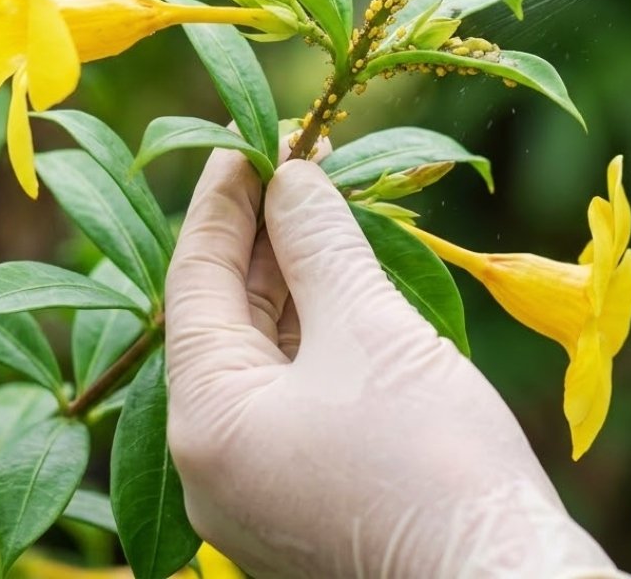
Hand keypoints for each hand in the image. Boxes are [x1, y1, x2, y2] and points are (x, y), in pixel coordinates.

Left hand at [165, 149, 626, 578]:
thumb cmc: (434, 457)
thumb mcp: (370, 327)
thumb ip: (319, 244)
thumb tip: (293, 176)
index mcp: (206, 422)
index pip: (195, 282)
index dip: (223, 201)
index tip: (248, 140)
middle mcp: (215, 460)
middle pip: (226, 316)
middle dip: (263, 233)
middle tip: (297, 159)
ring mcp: (259, 482)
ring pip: (262, 351)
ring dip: (293, 276)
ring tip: (323, 204)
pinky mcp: (306, 490)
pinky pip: (292, 386)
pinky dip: (314, 327)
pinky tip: (342, 278)